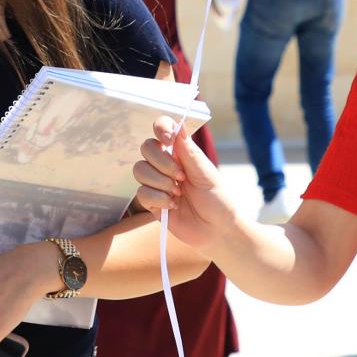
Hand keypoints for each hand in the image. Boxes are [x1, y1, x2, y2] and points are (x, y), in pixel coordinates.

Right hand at [133, 117, 244, 251]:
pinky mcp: (151, 202)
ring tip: (178, 193)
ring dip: (160, 182)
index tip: (168, 139)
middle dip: (162, 162)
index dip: (160, 128)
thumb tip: (178, 125)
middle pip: (146, 147)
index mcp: (181, 152)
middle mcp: (165, 165)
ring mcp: (156, 183)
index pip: (162, 129)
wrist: (217, 230)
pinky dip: (158, 199)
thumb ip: (189, 152)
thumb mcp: (206, 174)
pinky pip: (141, 193)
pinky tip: (173, 206)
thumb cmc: (217, 200)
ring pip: (140, 169)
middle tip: (182, 177)